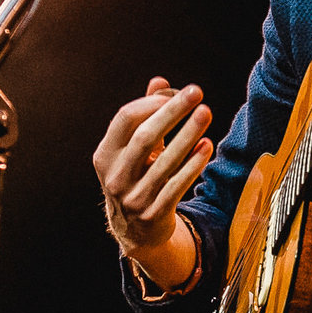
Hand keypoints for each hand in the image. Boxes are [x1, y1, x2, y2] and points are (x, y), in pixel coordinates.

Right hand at [93, 77, 213, 286]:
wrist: (135, 231)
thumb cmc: (136, 178)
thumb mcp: (133, 150)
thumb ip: (145, 115)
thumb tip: (159, 81)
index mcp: (105, 155)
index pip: (125, 120)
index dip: (152, 103)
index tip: (177, 93)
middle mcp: (115, 176)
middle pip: (145, 137)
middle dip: (172, 111)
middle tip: (197, 92)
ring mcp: (133, 197)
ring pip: (165, 161)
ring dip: (188, 134)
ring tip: (206, 113)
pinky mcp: (154, 214)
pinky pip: (177, 185)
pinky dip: (193, 164)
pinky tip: (206, 146)